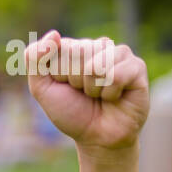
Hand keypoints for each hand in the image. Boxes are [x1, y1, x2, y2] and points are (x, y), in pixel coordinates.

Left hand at [25, 30, 149, 153]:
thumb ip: (34, 60)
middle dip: (75, 80)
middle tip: (83, 93)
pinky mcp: (137, 67)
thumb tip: (53, 34)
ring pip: (96, 63)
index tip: (65, 86)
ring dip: (92, 87)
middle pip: (78, 52)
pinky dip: (110, 92)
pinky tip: (114, 97)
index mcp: (73, 48)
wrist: (96, 137)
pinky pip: (117, 74)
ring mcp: (119, 54)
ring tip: (98, 95)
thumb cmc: (71, 112)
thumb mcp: (42, 88)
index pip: (60, 47)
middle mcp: (97, 46)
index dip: (59, 73)